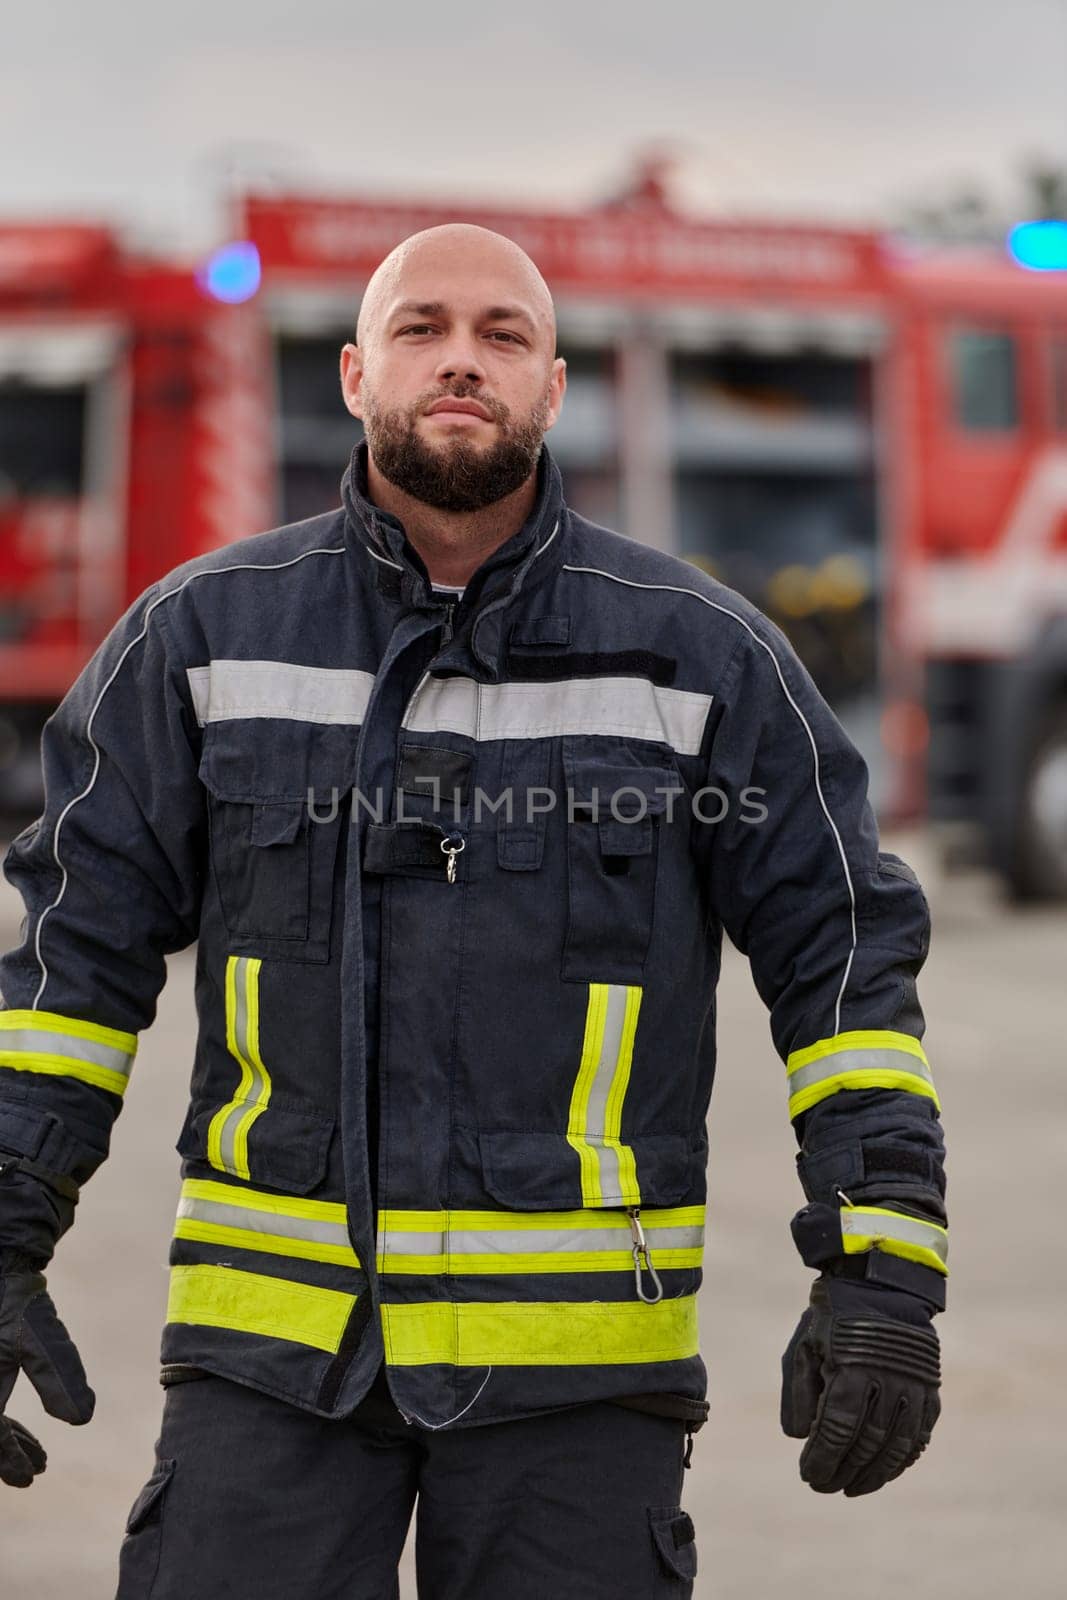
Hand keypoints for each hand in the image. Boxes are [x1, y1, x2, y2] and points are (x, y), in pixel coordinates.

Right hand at [0, 1253, 94, 1486]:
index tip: (33, 1475)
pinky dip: (2, 1424)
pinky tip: (22, 1430)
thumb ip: (60, 1376)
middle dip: (7, 1457)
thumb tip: (81, 1420)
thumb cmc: (16, 1301)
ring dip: (5, 1442)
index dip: (10, 1462)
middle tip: (37, 1468)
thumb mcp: (41, 1338)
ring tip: (37, 1455)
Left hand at [780, 1275, 940, 1495]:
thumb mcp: (804, 1345)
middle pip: (866, 1444)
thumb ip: (798, 1392)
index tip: (808, 1476)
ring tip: (852, 1488)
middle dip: (842, 1471)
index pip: (836, 1430)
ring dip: (873, 1474)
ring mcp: (914, 1387)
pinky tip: (884, 1470)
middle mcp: (887, 1381)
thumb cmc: (833, 1317)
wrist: (881, 1283)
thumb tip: (800, 1438)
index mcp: (851, 1368)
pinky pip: (919, 1436)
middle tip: (824, 1486)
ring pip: (896, 1447)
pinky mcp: (931, 1390)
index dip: (822, 1459)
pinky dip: (902, 1459)